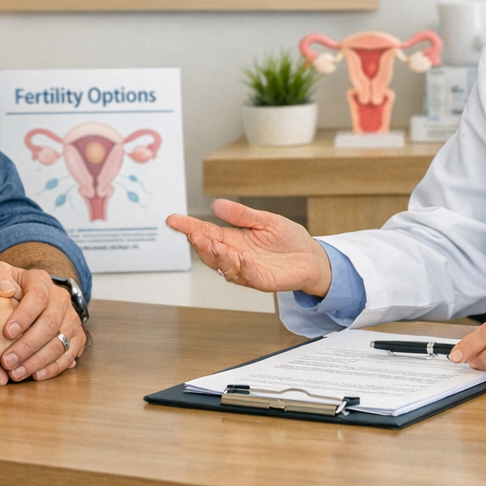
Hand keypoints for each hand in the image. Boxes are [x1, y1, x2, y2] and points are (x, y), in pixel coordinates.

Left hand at [0, 261, 84, 384]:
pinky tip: (36, 375)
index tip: (7, 333)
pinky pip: (69, 355)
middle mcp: (61, 298)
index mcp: (41, 281)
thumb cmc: (4, 289)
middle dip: (28, 346)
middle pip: (51, 323)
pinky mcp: (76, 336)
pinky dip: (53, 368)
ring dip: (37, 361)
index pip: (38, 296)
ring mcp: (70, 318)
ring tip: (16, 373)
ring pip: (60, 342)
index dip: (25, 316)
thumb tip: (6, 289)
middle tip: (7, 362)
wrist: (20, 296)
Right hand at [166, 199, 332, 295]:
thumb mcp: (265, 219)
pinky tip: (241, 257)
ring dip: (217, 257)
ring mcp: (247, 270)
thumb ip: (242, 214)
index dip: (188, 226)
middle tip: (193, 234)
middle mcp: (235, 255)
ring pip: (224, 267)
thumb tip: (216, 204)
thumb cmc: (288, 239)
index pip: (206, 232)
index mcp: (233, 239)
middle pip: (209, 252)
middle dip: (199, 244)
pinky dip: (243, 267)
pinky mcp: (262, 281)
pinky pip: (249, 276)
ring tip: (214, 245)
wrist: (312, 257)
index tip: (173, 220)